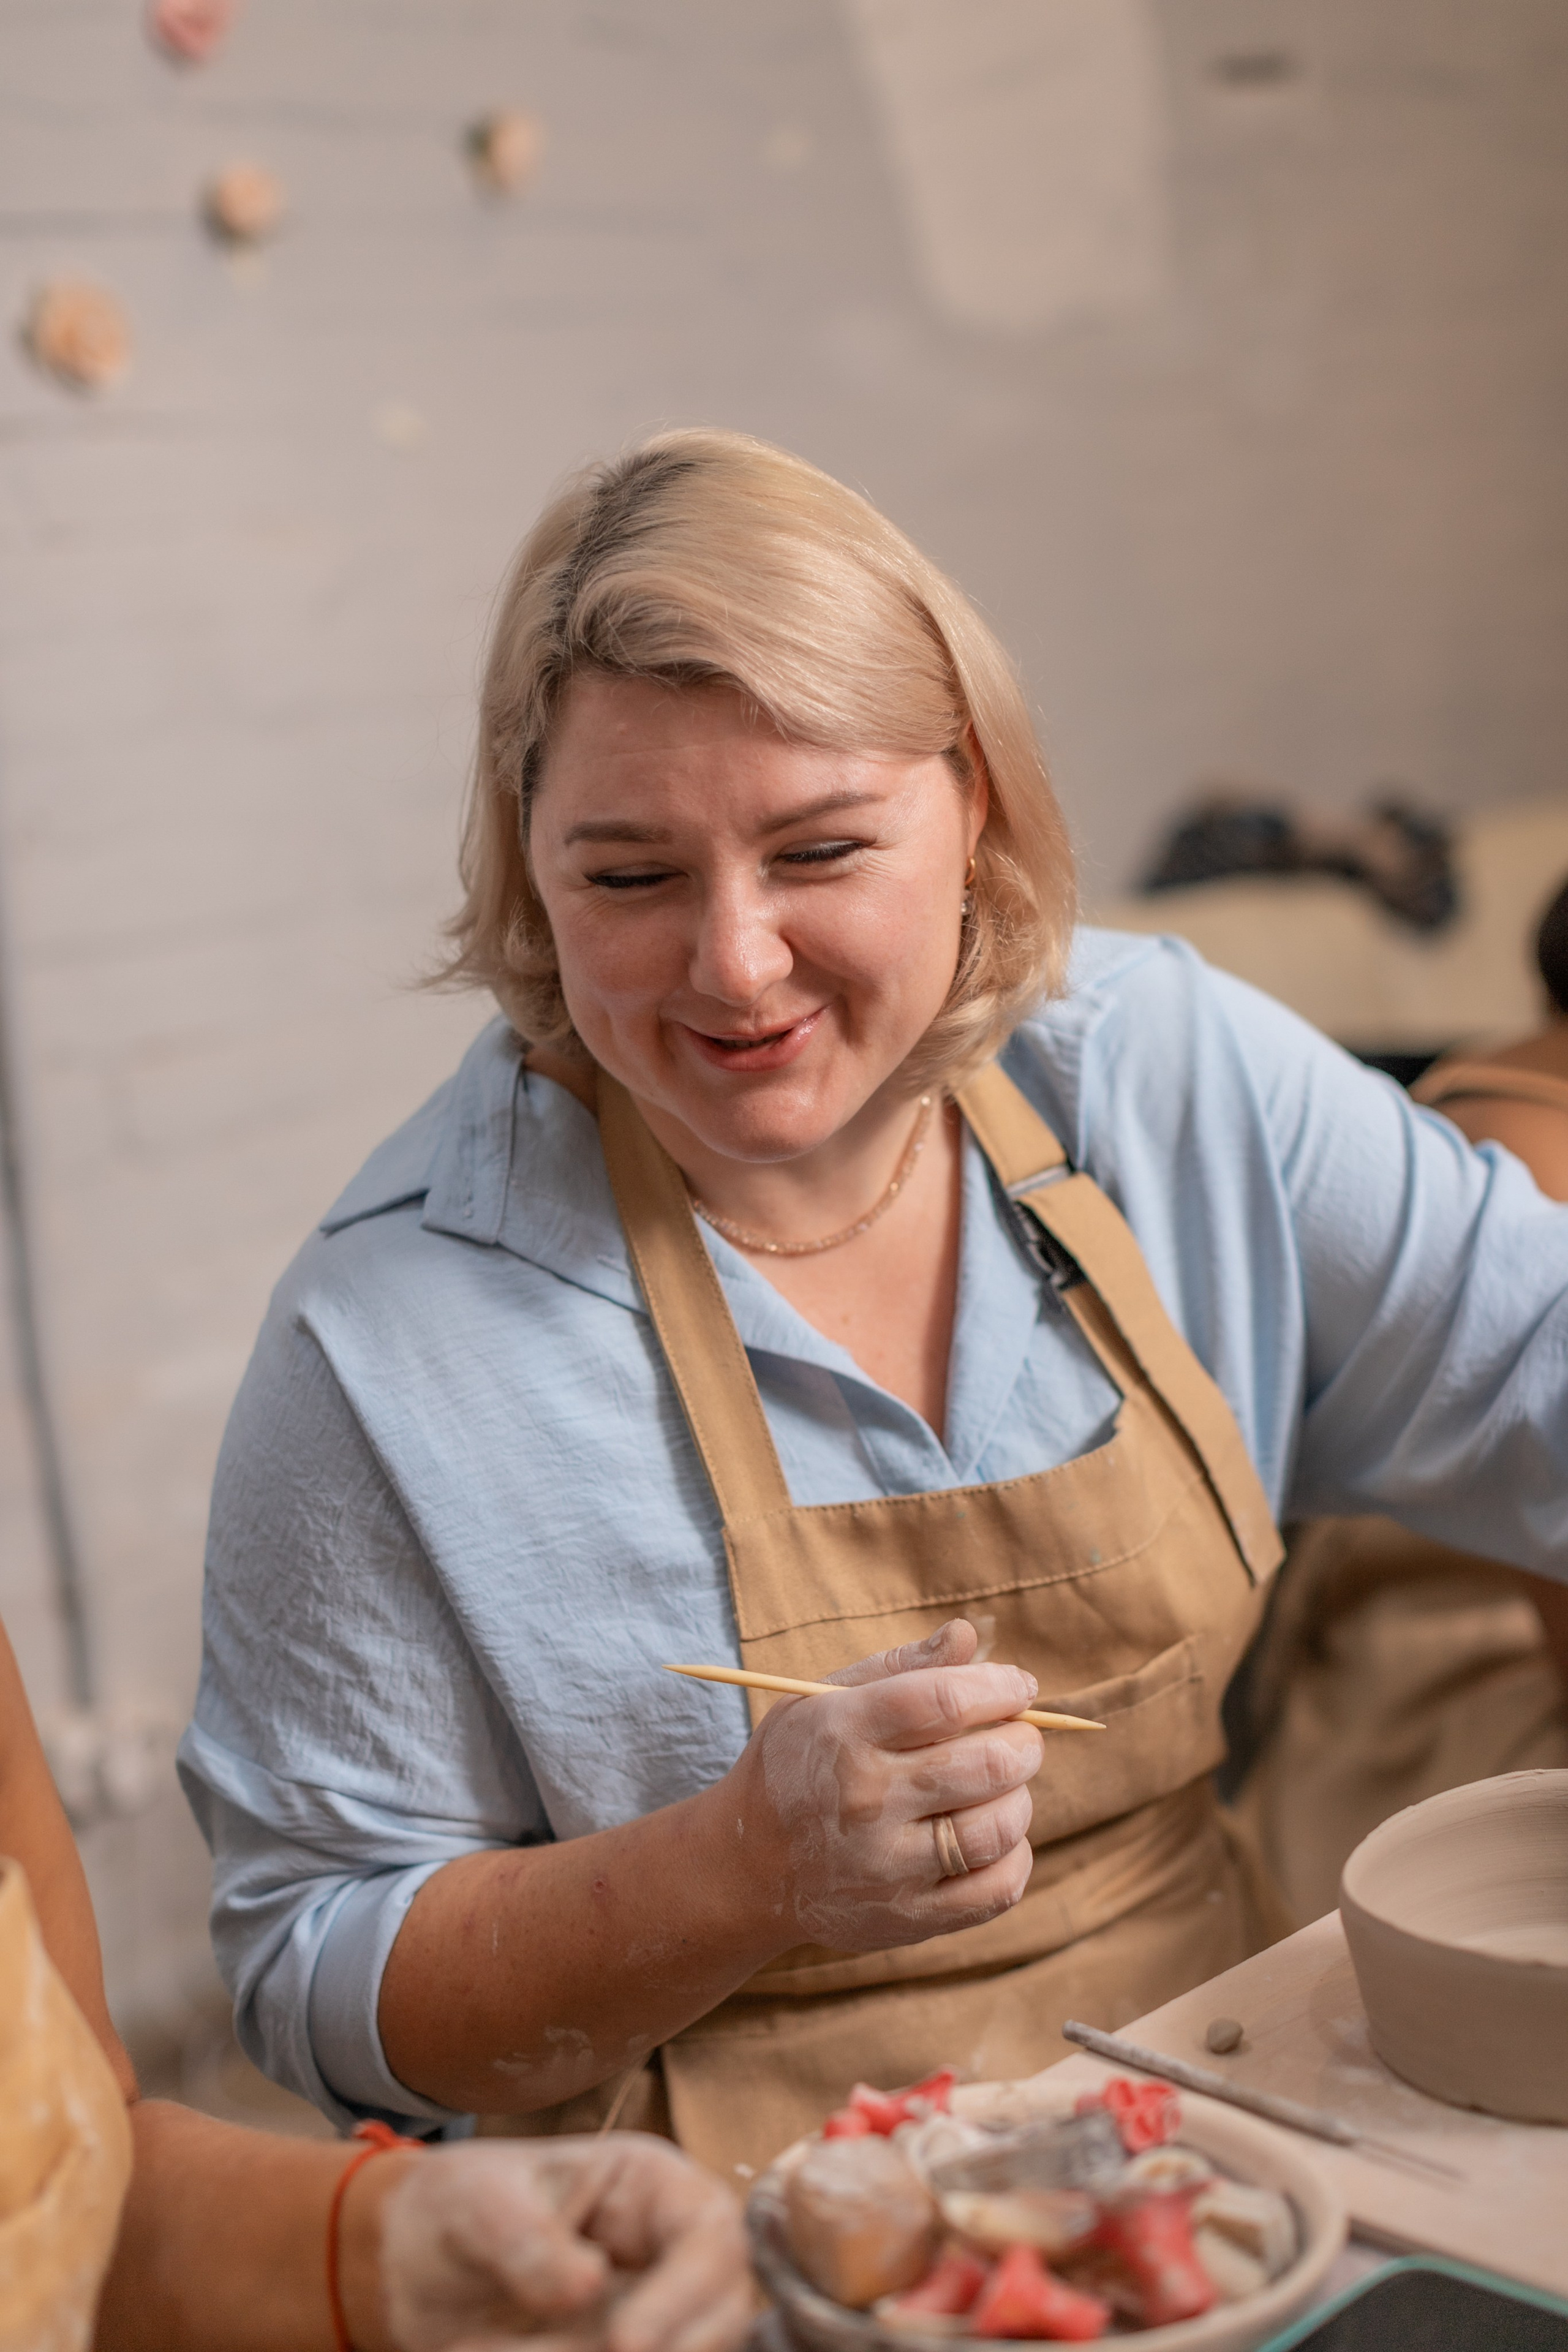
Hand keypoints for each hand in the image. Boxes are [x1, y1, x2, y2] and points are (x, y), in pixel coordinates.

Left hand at [373, 2135, 751, 2351]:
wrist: (415, 2270)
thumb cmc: (456, 2209)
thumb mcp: (476, 2205)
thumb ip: (527, 2238)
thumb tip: (589, 2284)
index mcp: (651, 2187)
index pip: (711, 2234)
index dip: (687, 2292)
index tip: (625, 2342)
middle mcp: (669, 2253)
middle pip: (725, 2310)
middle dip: (672, 2347)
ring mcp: (654, 2313)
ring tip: (518, 2349)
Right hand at [733, 1618, 1043, 1951]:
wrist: (746, 1864)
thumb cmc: (798, 1764)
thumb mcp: (824, 1699)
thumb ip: (899, 1665)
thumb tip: (968, 1636)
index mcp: (845, 1732)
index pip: (945, 1700)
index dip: (998, 1687)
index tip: (1019, 1687)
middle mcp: (866, 1800)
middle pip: (986, 1764)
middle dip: (1024, 1742)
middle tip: (1020, 1736)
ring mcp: (888, 1866)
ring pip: (998, 1827)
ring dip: (1019, 1797)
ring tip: (1003, 1785)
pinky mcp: (907, 1917)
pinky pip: (996, 1890)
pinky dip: (1015, 1857)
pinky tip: (997, 1835)